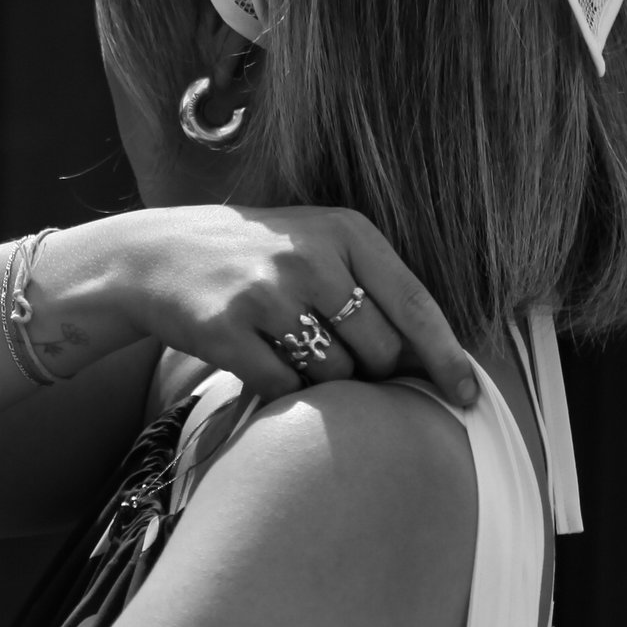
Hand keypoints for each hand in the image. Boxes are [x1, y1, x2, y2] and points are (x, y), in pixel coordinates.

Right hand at [89, 202, 479, 405]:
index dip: (447, 357)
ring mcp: (267, 294)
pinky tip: (259, 359)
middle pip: (379, 350)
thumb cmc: (255, 259)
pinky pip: (285, 389)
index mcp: (345, 231)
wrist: (158, 257)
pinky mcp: (228, 331)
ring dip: (322, 379)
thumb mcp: (318, 246)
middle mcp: (309, 257)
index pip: (416, 304)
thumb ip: (373, 287)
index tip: (468, 395)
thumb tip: (433, 359)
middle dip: (369, 368)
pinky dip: (282, 389)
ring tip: (287, 345)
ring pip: (334, 375)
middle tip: (332, 351)